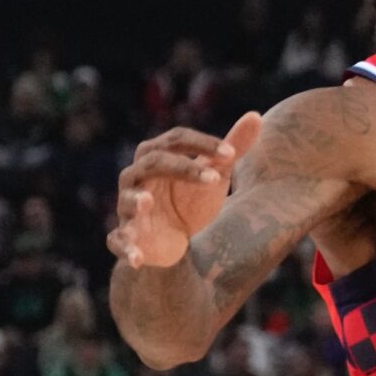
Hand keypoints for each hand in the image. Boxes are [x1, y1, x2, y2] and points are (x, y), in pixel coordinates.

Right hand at [107, 112, 263, 268]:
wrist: (174, 239)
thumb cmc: (191, 198)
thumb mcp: (215, 174)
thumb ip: (233, 147)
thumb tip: (256, 116)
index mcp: (157, 156)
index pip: (175, 139)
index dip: (202, 143)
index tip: (232, 154)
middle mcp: (137, 178)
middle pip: (152, 162)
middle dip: (183, 167)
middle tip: (215, 177)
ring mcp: (128, 208)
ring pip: (126, 200)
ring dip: (135, 200)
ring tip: (148, 201)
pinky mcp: (126, 237)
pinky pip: (118, 241)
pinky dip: (126, 249)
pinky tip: (138, 259)